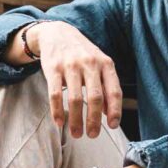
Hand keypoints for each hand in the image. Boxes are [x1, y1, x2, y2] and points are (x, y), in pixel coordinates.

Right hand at [26, 21, 123, 139]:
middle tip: (92, 135)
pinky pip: (55, 94)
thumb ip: (106, 86)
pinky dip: (57, 111)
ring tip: (76, 134)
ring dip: (76, 120)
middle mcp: (89, 63)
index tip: (112, 126)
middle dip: (94, 120)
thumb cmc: (82, 53)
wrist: (58, 33)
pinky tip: (59, 123)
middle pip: (95, 97)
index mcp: (105, 63)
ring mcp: (70, 65)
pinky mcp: (53, 68)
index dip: (115, 111)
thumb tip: (110, 114)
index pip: (114, 91)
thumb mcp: (99, 64)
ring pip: (75, 99)